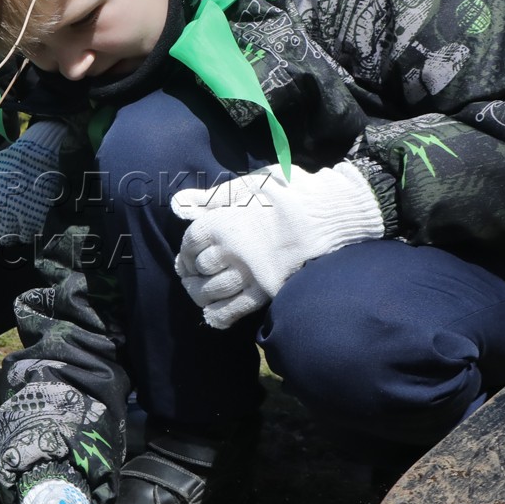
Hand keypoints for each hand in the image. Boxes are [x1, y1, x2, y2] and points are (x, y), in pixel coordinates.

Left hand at [0, 120, 72, 250]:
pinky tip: (23, 227)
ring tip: (9, 232)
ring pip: (16, 238)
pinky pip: (31, 233)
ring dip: (11, 237)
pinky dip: (26, 233)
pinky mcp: (40, 213)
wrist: (38, 153)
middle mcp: (8, 211)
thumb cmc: (9, 162)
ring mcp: (26, 213)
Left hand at [171, 161, 382, 329]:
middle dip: (191, 276)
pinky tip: (213, 315)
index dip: (185, 254)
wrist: (327, 213)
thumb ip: (209, 199)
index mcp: (220, 223)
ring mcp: (249, 272)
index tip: (187, 258)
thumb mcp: (245, 187)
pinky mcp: (265, 289)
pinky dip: (218, 317)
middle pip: (199, 271)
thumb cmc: (285, 194)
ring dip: (201, 296)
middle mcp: (231, 249)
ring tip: (200, 294)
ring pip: (211, 292)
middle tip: (191, 279)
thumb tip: (177, 204)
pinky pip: (234, 310)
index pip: (189, 245)